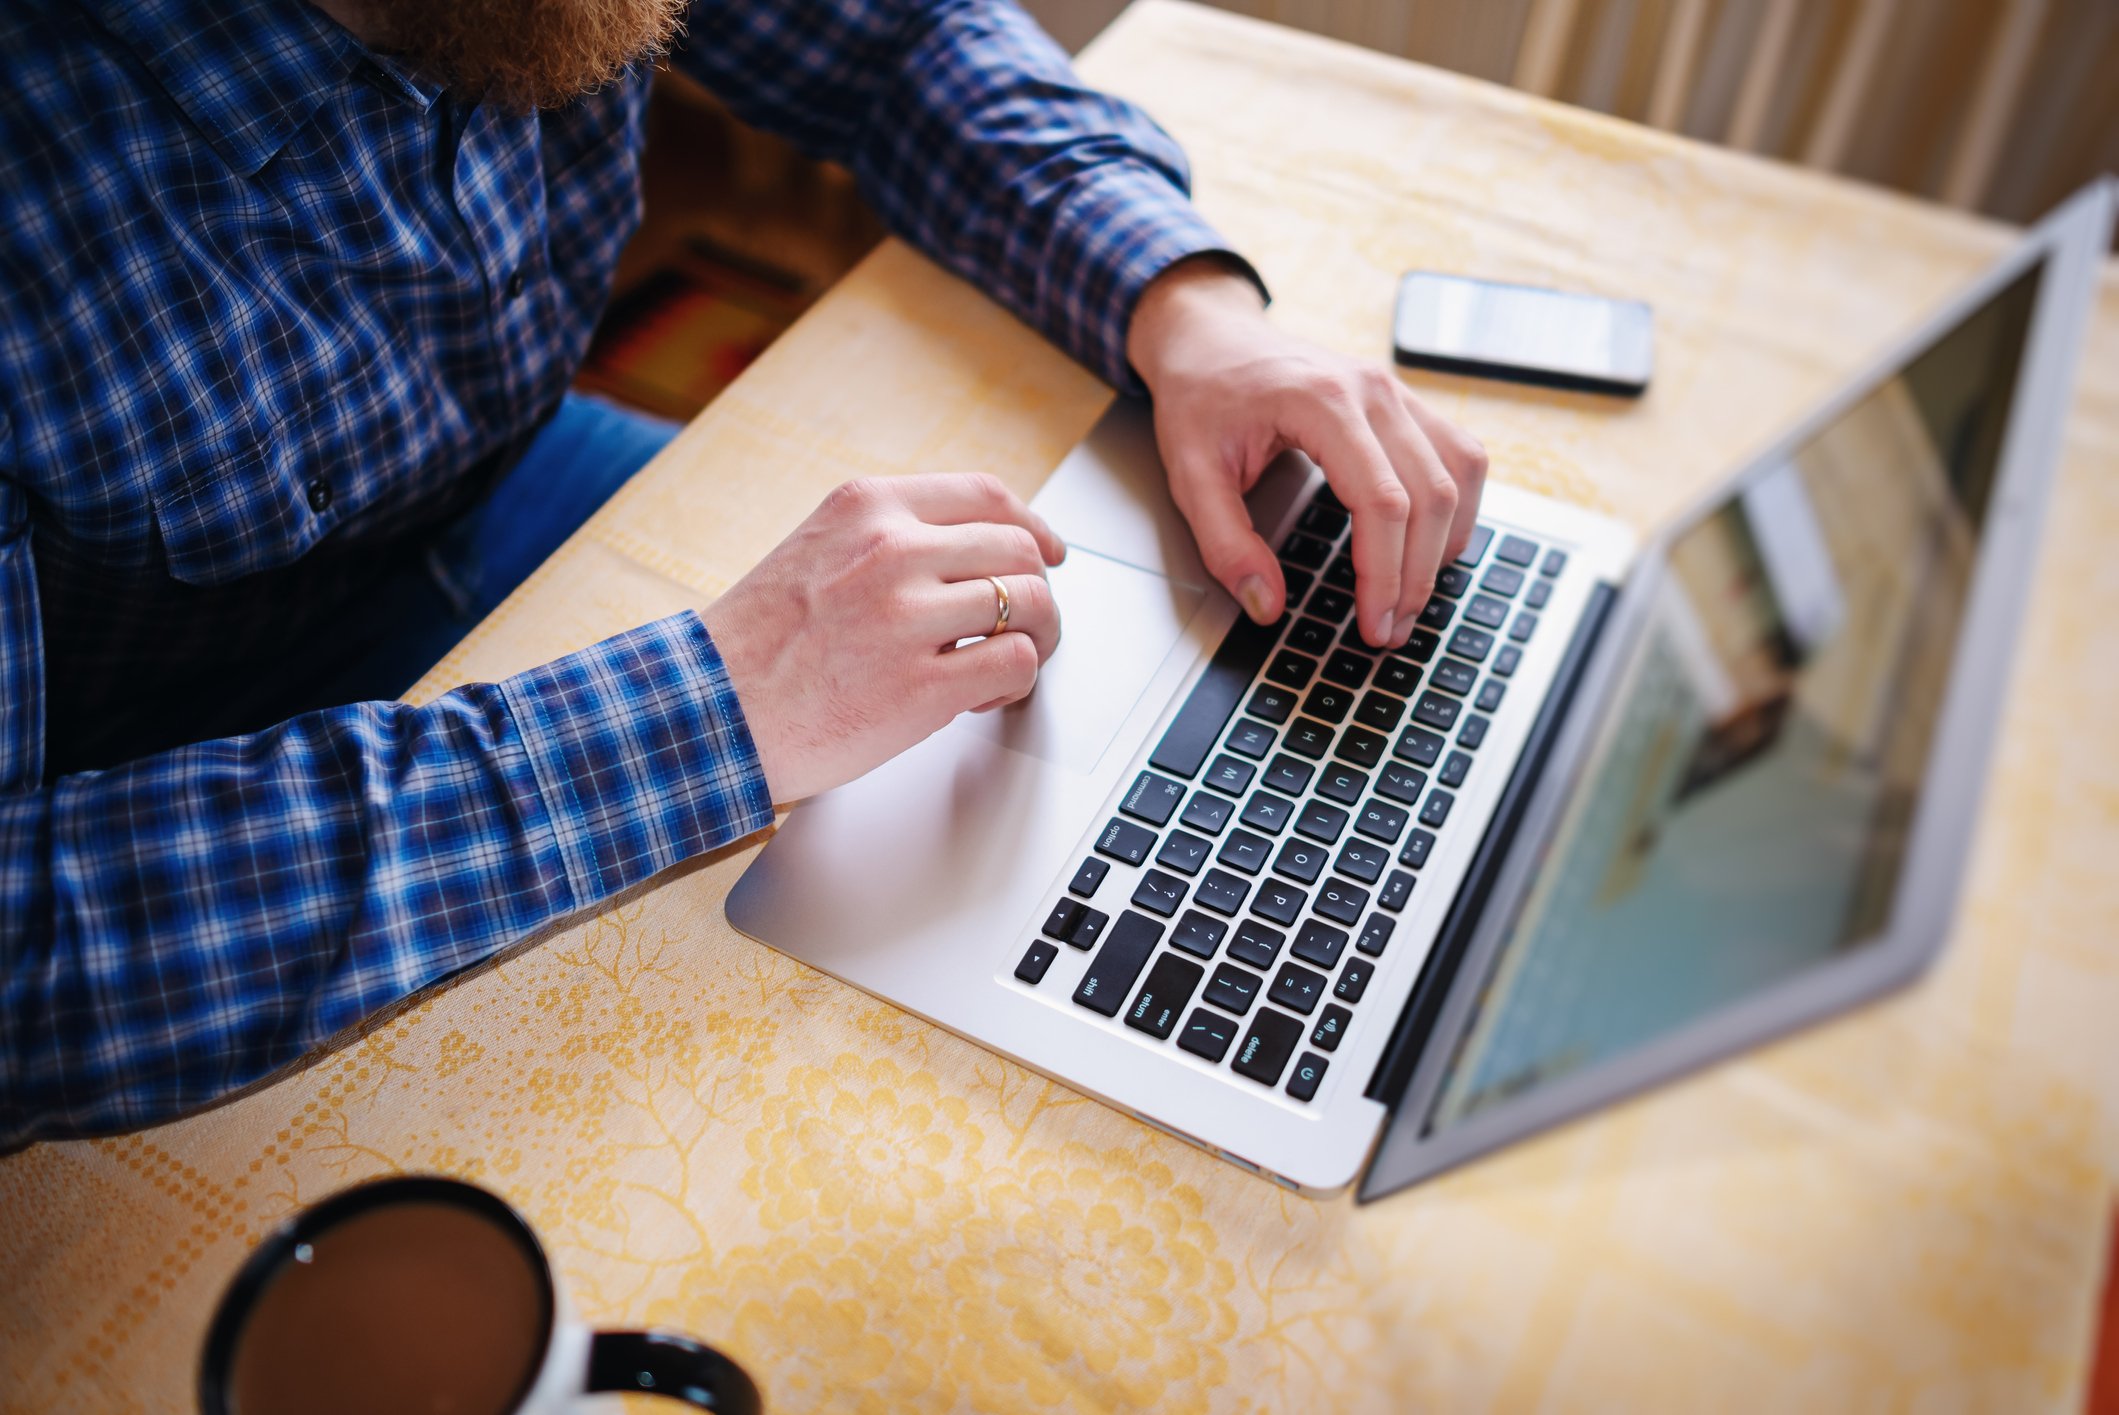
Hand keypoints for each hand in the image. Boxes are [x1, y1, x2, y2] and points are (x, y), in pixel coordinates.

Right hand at [703, 474, 1065, 802]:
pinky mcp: (923, 686)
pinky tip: (978, 697)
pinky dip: (1014, 684)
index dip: (1031, 525)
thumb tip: (968, 552)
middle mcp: (892, 550)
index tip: (1047, 550)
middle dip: (1036, 590)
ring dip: (1036, 637)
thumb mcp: (816, 550)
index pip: (986, 495)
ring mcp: (908, 617)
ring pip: (1029, 603)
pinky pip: (1016, 664)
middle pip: (1018, 549)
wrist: (707, 713)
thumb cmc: (756, 646)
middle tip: (1028, 624)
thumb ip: (885, 540)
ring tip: (1004, 663)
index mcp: (868, 508)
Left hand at [1127, 259, 1487, 649]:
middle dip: (1417, 575)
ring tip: (1412, 596)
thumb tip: (1266, 605)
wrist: (1210, 335)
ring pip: (1460, 473)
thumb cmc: (1201, 395)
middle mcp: (1373, 390)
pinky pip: (1458, 454)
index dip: (1386, 572)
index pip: (1381, 500)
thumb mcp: (1190, 473)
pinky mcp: (1404, 401)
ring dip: (1446, 542)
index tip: (1374, 623)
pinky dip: (1457, 506)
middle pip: (1431, 494)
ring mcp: (1396, 390)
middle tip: (1390, 629)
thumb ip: (1225, 543)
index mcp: (1321, 402)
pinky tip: (1430, 544)